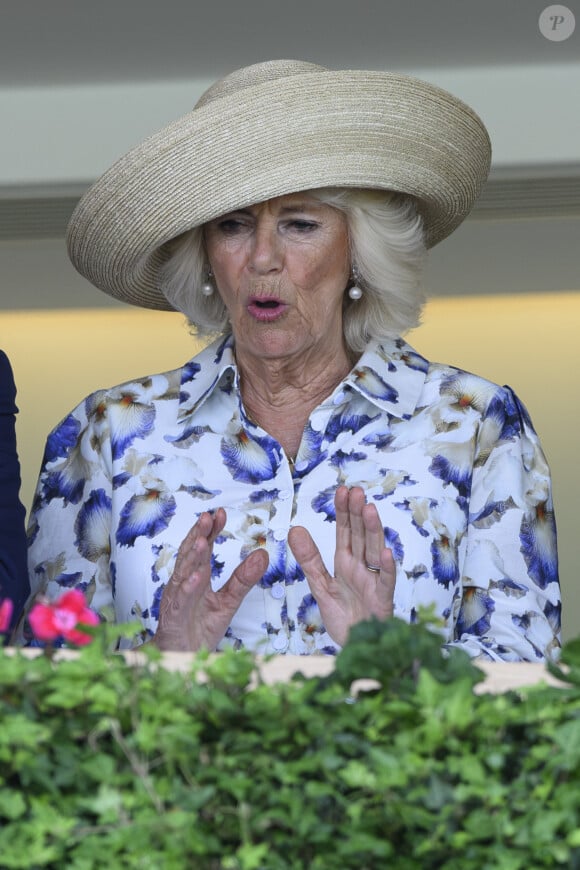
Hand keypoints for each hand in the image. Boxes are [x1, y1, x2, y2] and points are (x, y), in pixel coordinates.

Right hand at [153, 508, 267, 651]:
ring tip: (202, 540)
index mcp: (197, 576)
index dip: (211, 530)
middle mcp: (184, 582)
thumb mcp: (229, 601)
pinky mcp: (174, 616)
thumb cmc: (199, 627)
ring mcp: (177, 598)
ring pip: (183, 573)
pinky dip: (188, 588)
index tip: (220, 513)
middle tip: (208, 516)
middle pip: (191, 554)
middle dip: (198, 534)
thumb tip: (263, 555)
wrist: (182, 657)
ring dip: (192, 556)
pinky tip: (196, 577)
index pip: (204, 547)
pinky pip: (181, 600)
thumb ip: (244, 579)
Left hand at [288, 485, 394, 645]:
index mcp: (346, 561)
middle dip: (358, 514)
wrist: (357, 646)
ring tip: (370, 510)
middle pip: (361, 536)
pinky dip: (388, 569)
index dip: (344, 511)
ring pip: (375, 552)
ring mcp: (374, 581)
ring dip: (373, 531)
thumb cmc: (343, 616)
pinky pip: (386, 582)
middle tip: (357, 491)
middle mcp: (362, 567)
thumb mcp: (320, 585)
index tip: (342, 490)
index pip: (346, 531)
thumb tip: (294, 529)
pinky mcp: (383, 599)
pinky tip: (387, 554)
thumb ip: (308, 559)